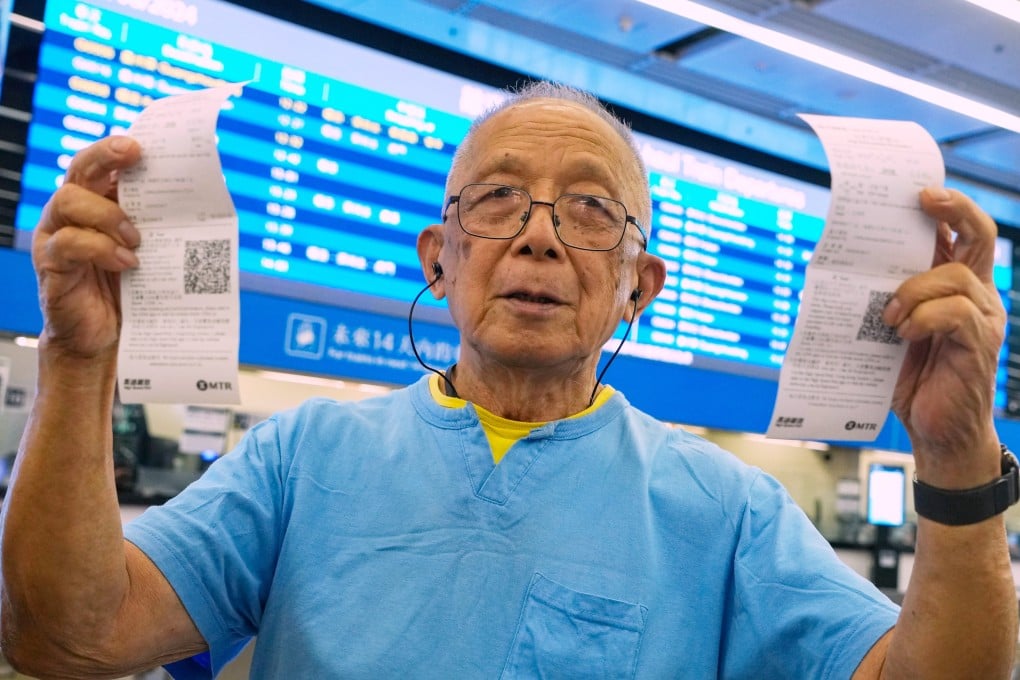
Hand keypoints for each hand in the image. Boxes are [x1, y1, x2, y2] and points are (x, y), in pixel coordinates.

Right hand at [32, 136, 141, 359]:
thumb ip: (162, 226)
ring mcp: (57, 235)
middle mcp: (73, 212)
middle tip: (134, 155)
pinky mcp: (52, 263)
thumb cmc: (130, 289)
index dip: (118, 149)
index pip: (103, 164)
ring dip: (108, 214)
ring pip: (69, 200)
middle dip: (106, 156)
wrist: (105, 336)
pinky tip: (128, 263)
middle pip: (80, 169)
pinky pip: (70, 243)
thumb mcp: (151, 251)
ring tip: (137, 238)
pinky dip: (101, 249)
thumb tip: (207, 203)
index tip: (143, 143)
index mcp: (98, 202)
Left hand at [884, 188, 1004, 483]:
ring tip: (889, 317)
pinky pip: (956, 312)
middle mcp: (976, 295)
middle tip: (923, 198)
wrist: (934, 431)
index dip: (947, 208)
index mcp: (956, 286)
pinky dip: (924, 316)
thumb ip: (887, 297)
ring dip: (913, 289)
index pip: (962, 235)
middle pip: (980, 236)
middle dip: (955, 209)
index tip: (917, 190)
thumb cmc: (910, 378)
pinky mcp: (979, 344)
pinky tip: (903, 333)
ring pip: (956, 275)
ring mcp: (982, 318)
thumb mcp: (892, 329)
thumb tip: (849, 265)